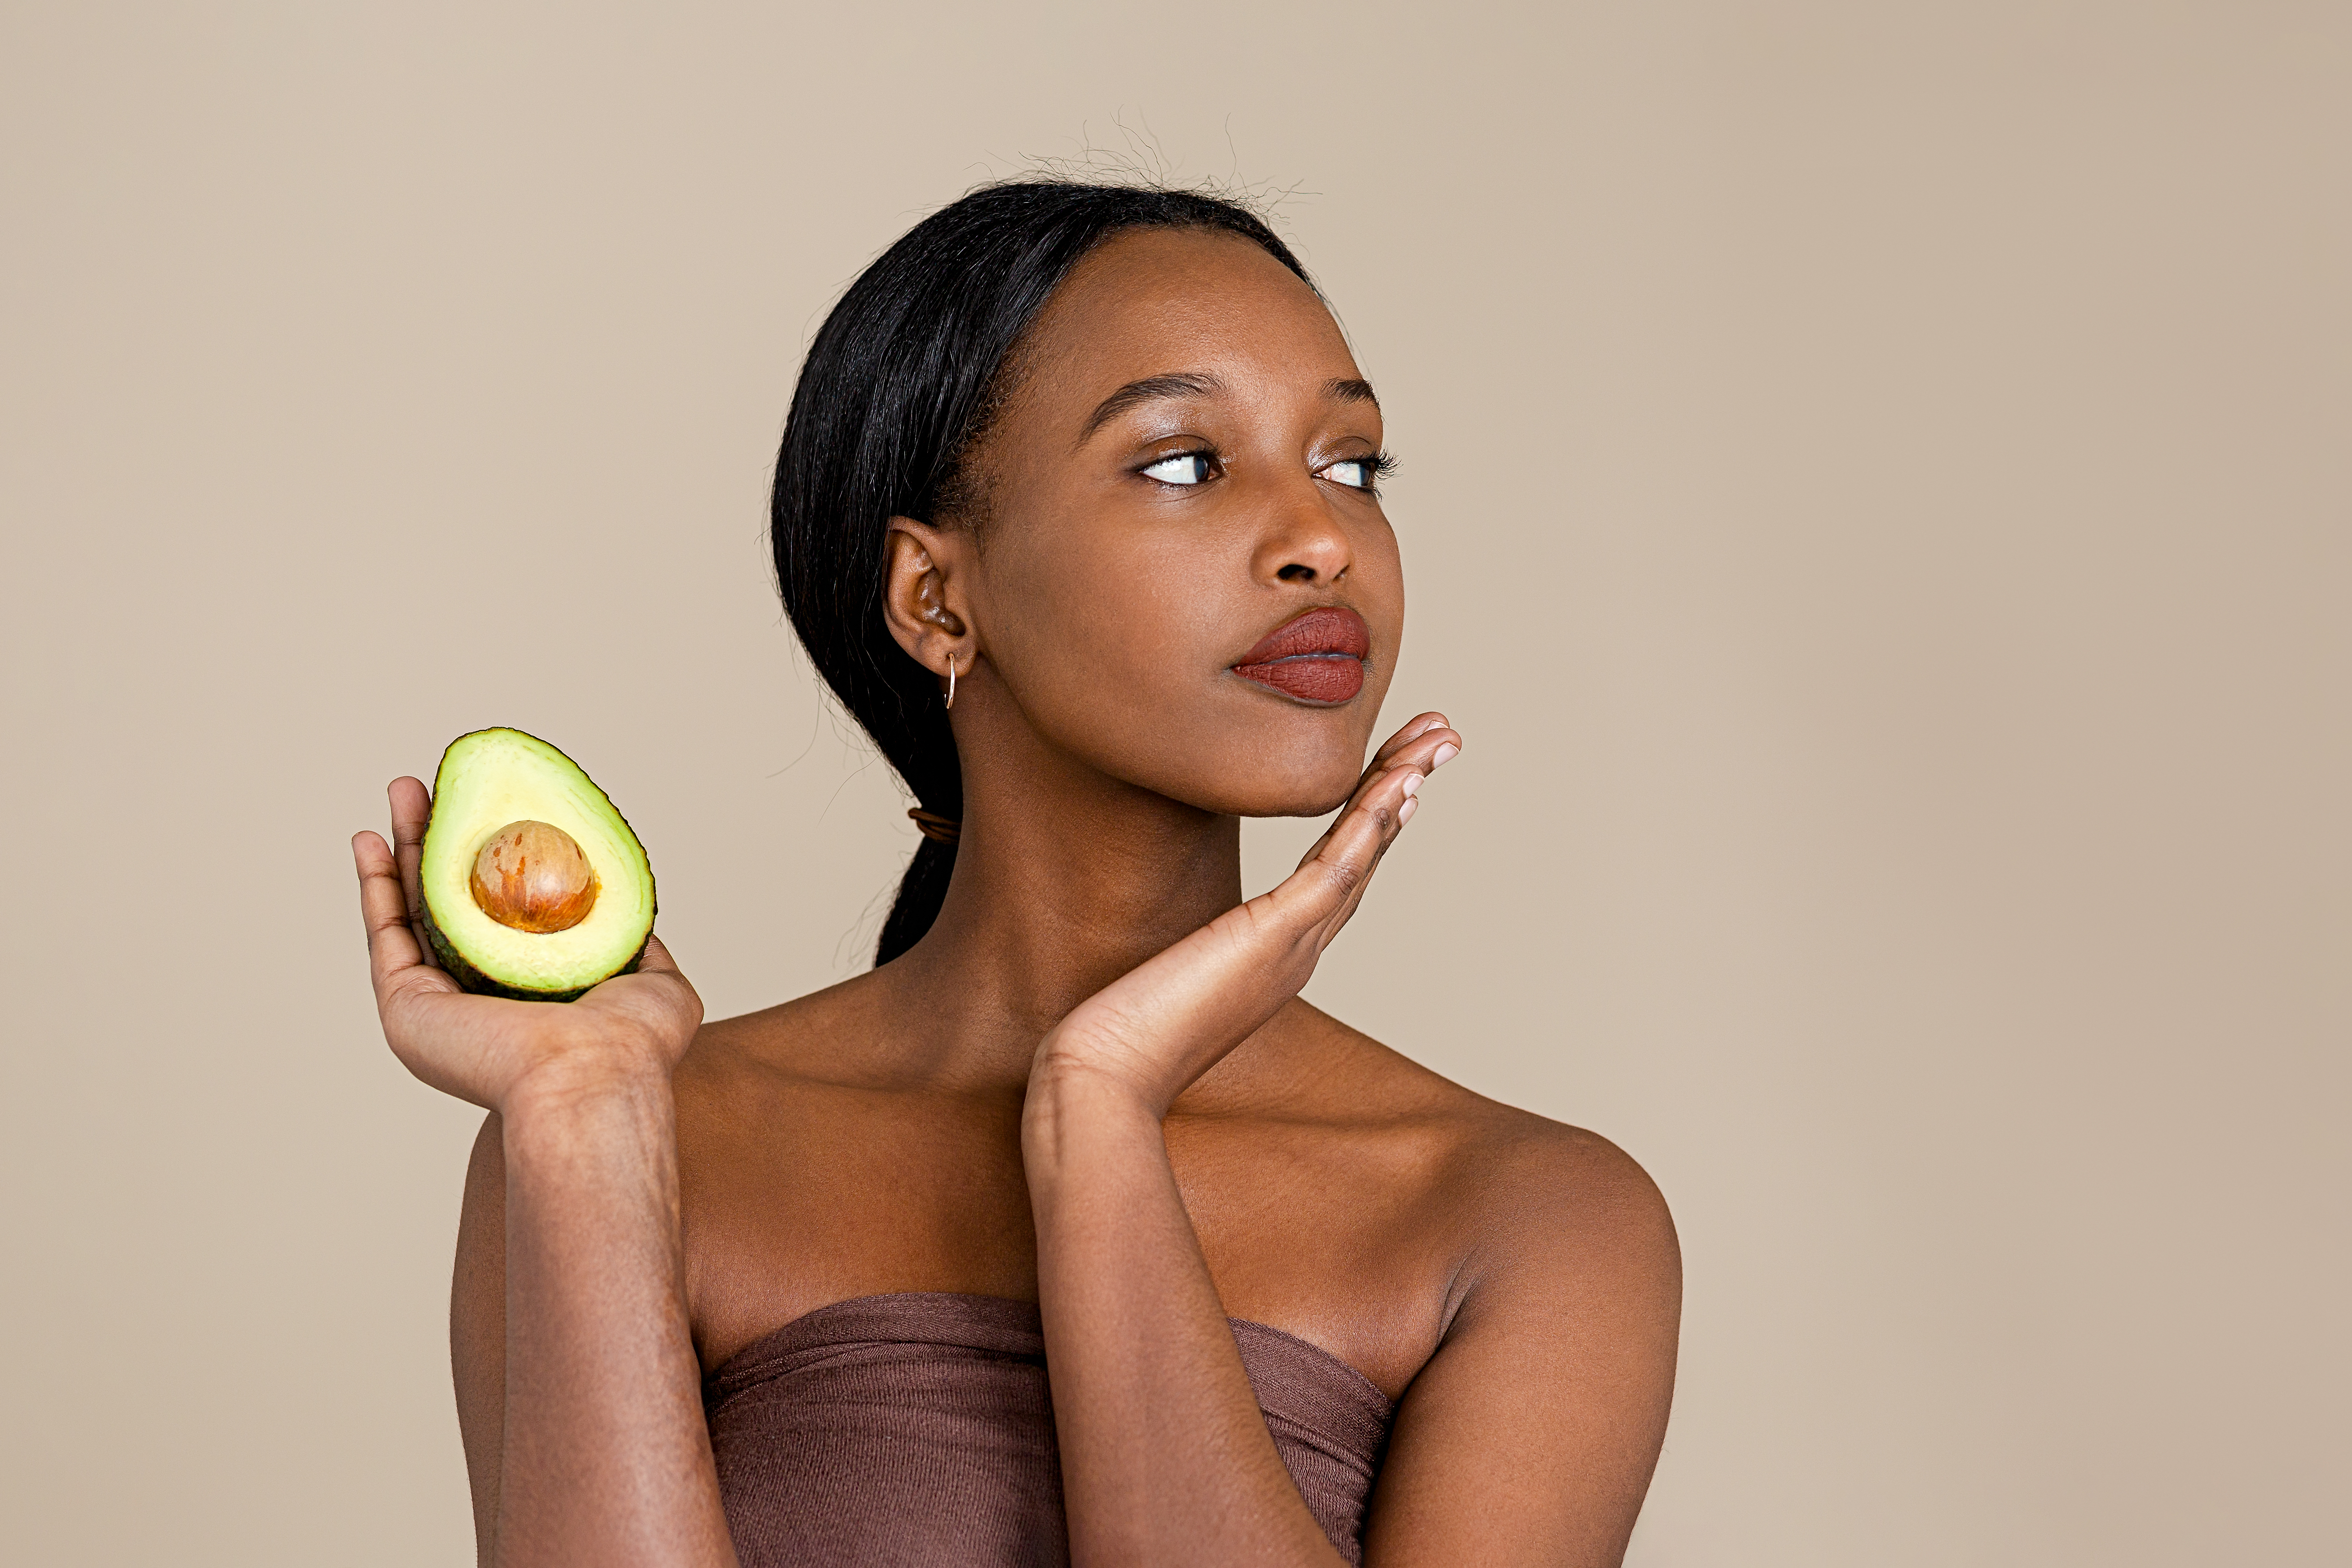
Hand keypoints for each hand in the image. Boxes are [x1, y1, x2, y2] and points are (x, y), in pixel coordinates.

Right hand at [354, 776, 703, 1112]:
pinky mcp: (408, 1009)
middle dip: (439, 839)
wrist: (594, 1074)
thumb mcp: (655, 981)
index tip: (491, 810)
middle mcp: (481, 998)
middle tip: (432, 786)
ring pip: (414, 909)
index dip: (492, 859)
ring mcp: (440, 1005)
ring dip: (404, 848)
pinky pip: (386, 936)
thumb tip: (628, 913)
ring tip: (403, 790)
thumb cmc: (632, 1043)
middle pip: (451, 899)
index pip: (502, 915)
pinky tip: (371, 842)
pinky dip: (375, 887)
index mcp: (531, 992)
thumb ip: (637, 945)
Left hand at [1033, 712, 1460, 1113]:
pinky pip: (1333, 872)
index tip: (1401, 766)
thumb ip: (1193, 948)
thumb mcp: (1170, 971)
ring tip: (1437, 740)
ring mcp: (1292, 946)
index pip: (1339, 868)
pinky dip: (1367, 827)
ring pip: (1364, 854)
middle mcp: (1298, 949)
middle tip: (1443, 736)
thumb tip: (1184, 932)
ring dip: (1401, 791)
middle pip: (1368, 854)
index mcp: (1278, 953)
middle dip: (1405, 788)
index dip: (1373, 814)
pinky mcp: (1272, 940)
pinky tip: (1397, 785)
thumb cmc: (1121, 1035)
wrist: (1106, 1080)